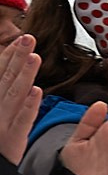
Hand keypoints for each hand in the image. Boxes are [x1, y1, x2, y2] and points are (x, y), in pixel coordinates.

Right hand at [0, 35, 38, 166]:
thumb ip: (5, 92)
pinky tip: (37, 91)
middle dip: (18, 57)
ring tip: (35, 57)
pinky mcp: (11, 136)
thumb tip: (15, 77)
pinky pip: (22, 119)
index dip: (11, 55)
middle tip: (29, 38)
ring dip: (25, 74)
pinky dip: (29, 105)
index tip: (22, 39)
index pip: (2, 73)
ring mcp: (2, 120)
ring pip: (15, 94)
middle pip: (8, 78)